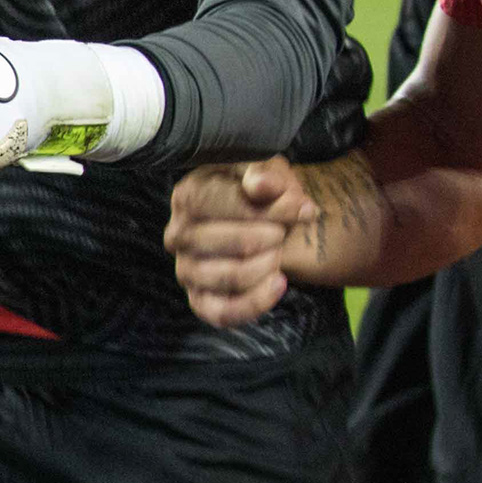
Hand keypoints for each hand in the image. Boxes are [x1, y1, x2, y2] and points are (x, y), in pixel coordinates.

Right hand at [165, 157, 315, 325]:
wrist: (267, 218)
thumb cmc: (262, 190)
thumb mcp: (267, 169)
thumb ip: (264, 173)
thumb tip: (261, 184)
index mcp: (186, 197)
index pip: (218, 204)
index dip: (266, 208)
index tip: (303, 209)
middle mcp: (178, 235)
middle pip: (222, 241)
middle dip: (267, 237)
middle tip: (285, 232)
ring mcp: (187, 269)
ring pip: (224, 277)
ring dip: (263, 266)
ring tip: (280, 254)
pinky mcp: (200, 300)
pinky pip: (221, 312)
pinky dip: (254, 302)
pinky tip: (280, 284)